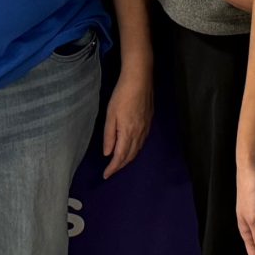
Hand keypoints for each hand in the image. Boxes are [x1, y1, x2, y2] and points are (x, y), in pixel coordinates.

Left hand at [100, 55, 153, 177]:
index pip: (120, 157)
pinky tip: (131, 147)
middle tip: (111, 171)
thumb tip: (108, 153)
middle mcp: (139, 133)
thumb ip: (109, 135)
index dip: (113, 168)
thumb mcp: (110, 115)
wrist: (140, 79)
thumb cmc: (121, 95)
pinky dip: (135, 149)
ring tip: (119, 162)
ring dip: (128, 158)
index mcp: (128, 133)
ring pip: (137, 149)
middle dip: (120, 166)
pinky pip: (142, 142)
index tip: (106, 175)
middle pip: (130, 156)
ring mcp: (146, 128)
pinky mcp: (149, 121)